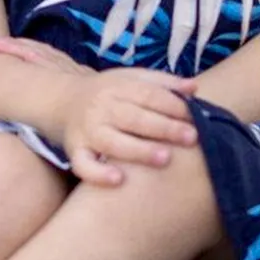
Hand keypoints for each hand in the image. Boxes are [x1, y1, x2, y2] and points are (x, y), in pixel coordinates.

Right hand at [59, 65, 196, 186]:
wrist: (64, 101)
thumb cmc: (109, 94)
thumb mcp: (132, 79)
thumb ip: (163, 83)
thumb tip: (194, 88)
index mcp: (117, 87)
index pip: (148, 95)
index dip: (173, 106)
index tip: (196, 117)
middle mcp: (100, 108)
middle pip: (133, 118)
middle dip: (164, 128)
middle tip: (191, 138)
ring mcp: (87, 131)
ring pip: (112, 142)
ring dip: (139, 151)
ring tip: (165, 158)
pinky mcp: (76, 151)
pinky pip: (84, 165)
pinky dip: (98, 174)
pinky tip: (119, 180)